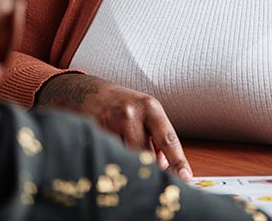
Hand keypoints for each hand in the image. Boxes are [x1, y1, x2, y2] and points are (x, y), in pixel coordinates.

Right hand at [36, 72, 192, 180]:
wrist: (85, 90)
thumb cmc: (120, 103)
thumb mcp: (144, 112)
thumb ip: (157, 138)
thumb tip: (165, 167)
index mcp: (149, 107)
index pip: (168, 139)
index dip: (178, 161)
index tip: (186, 178)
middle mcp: (130, 114)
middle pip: (146, 156)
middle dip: (149, 170)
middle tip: (150, 180)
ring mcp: (110, 124)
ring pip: (126, 160)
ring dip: (129, 166)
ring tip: (125, 159)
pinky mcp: (93, 134)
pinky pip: (109, 158)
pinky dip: (113, 162)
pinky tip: (110, 155)